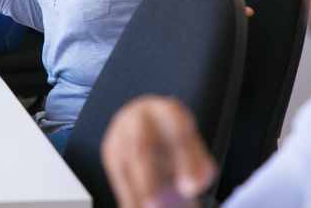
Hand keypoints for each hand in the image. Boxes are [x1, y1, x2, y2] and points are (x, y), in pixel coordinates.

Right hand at [102, 95, 216, 207]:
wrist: (148, 123)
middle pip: (140, 146)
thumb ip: (200, 166)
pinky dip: (126, 194)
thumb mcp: (193, 148)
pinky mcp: (110, 149)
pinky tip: (135, 207)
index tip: (191, 188)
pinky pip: (116, 175)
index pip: (178, 134)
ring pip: (123, 164)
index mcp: (168, 111)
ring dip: (135, 192)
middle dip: (148, 180)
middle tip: (157, 206)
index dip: (185, 162)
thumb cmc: (174, 139)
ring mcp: (121, 132)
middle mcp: (140, 118)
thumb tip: (194, 184)